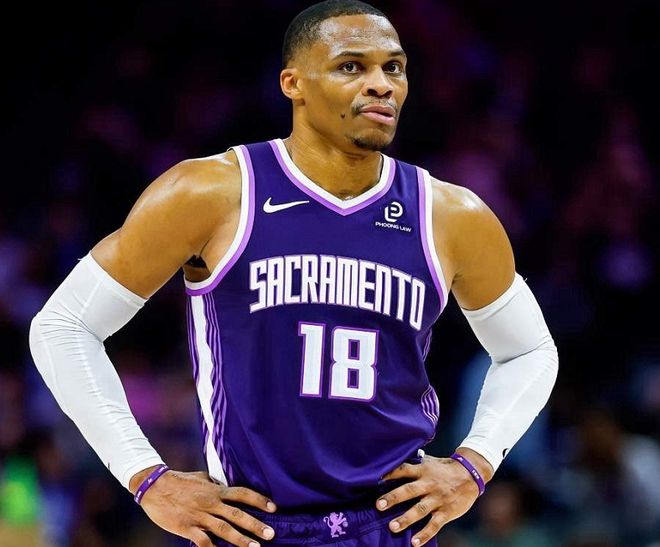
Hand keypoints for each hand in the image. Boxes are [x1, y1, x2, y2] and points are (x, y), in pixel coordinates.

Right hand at [130, 467, 276, 546]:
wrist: (154, 486)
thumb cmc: (179, 480)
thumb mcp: (201, 476)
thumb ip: (215, 482)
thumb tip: (225, 485)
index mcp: (215, 490)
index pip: (242, 494)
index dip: (259, 500)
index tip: (273, 508)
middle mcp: (211, 503)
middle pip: (237, 514)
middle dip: (255, 525)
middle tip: (271, 534)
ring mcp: (200, 516)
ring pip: (224, 530)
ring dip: (241, 540)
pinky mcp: (187, 528)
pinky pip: (203, 542)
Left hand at [376, 451, 491, 545]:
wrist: (471, 474)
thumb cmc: (445, 468)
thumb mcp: (430, 461)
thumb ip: (414, 463)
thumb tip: (394, 460)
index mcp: (424, 470)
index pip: (404, 470)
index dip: (390, 473)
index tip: (376, 479)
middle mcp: (429, 484)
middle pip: (409, 491)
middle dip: (394, 498)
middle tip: (378, 505)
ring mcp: (438, 499)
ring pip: (420, 510)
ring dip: (406, 519)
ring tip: (393, 527)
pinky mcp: (447, 512)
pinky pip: (435, 524)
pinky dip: (425, 534)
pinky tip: (414, 542)